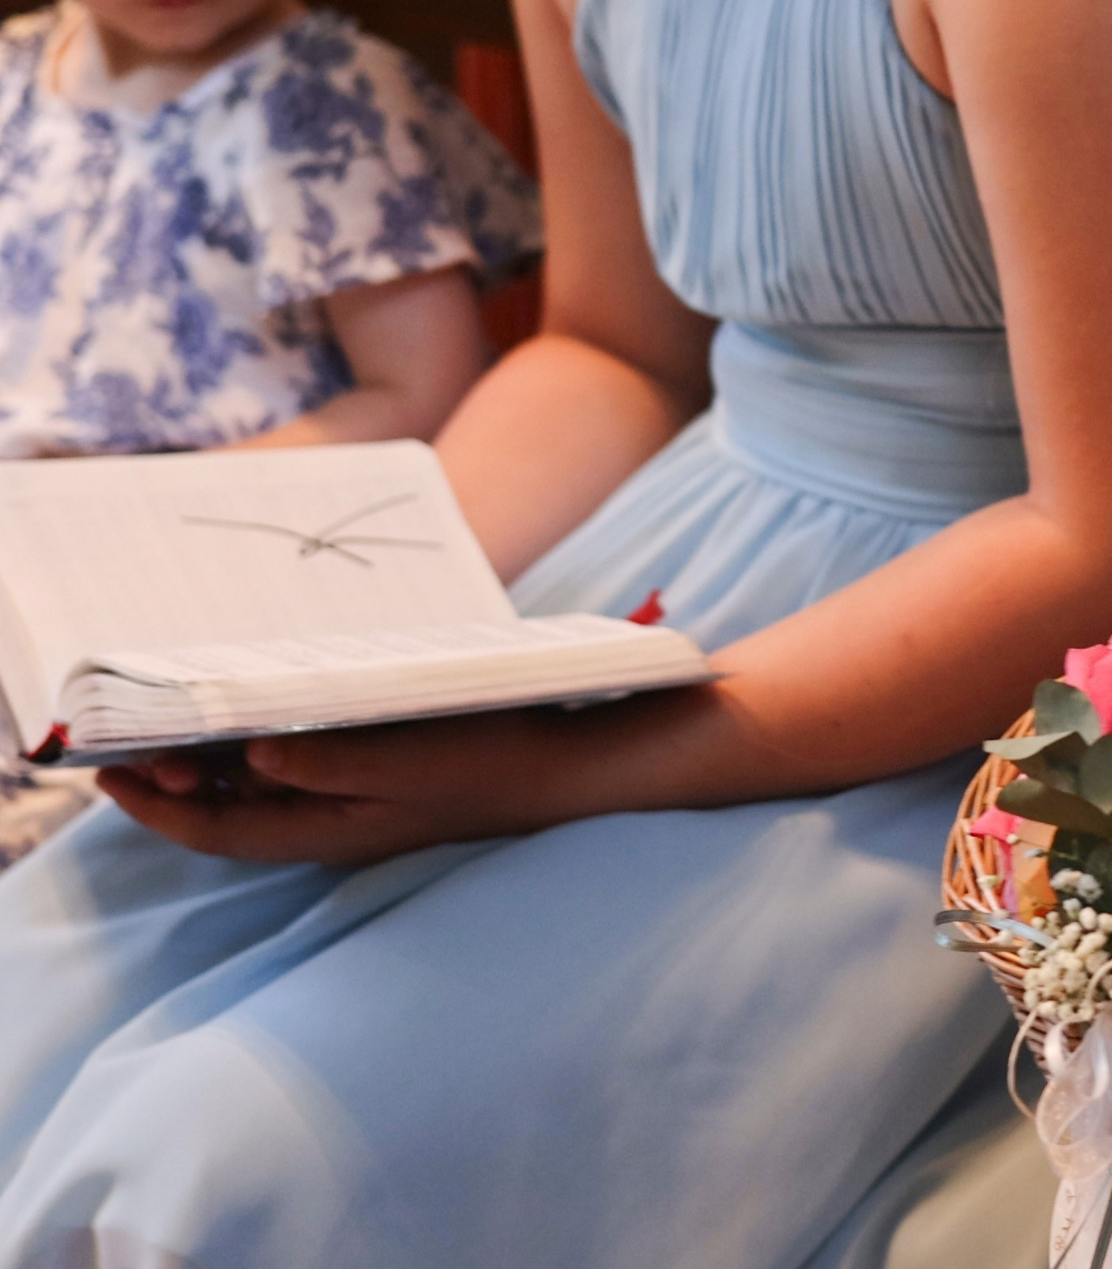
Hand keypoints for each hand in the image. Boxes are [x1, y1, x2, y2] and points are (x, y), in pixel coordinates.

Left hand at [97, 705, 607, 866]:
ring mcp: (356, 806)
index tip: (109, 777)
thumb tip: (249, 758)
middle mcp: (333, 825)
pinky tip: (254, 716)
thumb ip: (328, 762)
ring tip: (173, 722)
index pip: (219, 835)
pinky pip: (297, 772)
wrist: (564, 767)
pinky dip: (261, 749)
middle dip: (175, 781)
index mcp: (332, 831)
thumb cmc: (492, 760)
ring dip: (213, 763)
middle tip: (128, 736)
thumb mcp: (408, 758)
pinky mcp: (376, 782)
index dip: (158, 811)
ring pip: (260, 792)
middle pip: (230, 813)